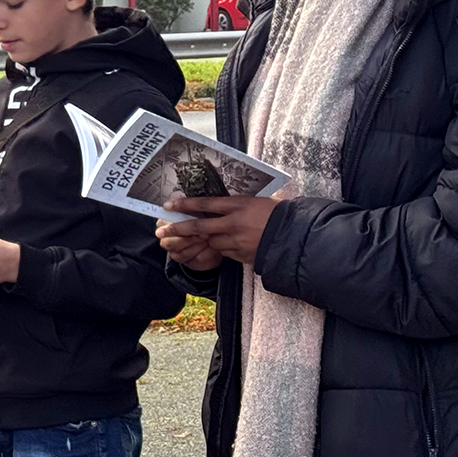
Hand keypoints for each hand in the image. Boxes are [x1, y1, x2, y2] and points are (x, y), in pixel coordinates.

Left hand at [157, 195, 276, 265]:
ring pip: (211, 241)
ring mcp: (237, 240)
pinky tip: (229, 245)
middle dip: (177, 228)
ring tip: (208, 237)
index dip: (185, 204)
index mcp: (238, 205)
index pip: (205, 203)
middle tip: (161, 230)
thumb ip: (236, 204)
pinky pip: (225, 252)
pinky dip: (222, 248)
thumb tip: (218, 203)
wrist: (296, 235)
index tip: (168, 205)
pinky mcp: (241, 254)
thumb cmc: (278, 213)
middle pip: (199, 226)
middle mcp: (234, 222)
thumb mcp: (256, 201)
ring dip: (206, 240)